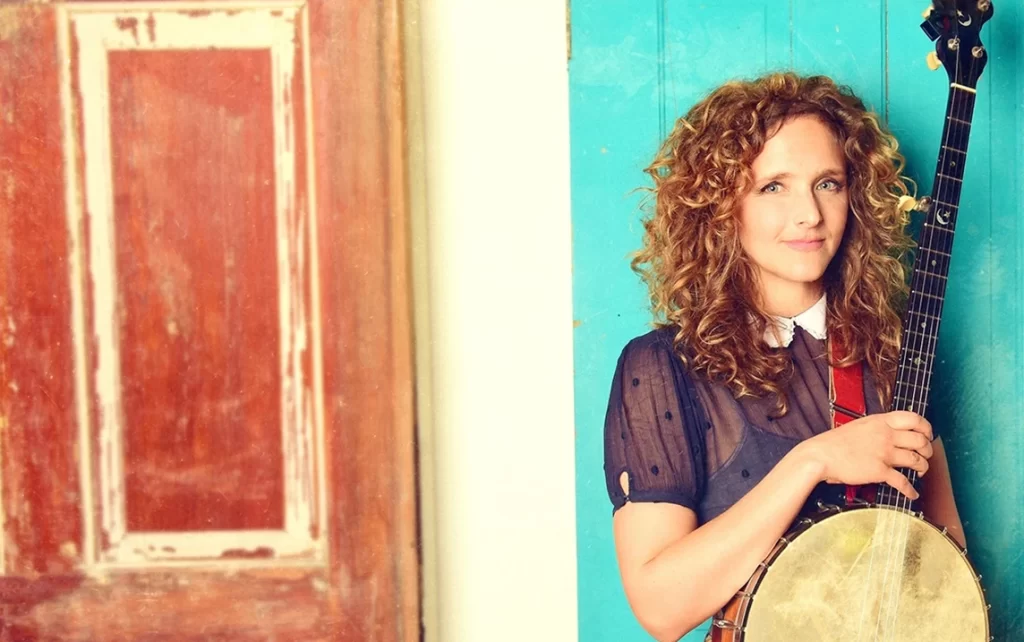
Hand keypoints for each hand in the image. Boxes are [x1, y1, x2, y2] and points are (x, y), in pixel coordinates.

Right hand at [798, 411, 933, 499]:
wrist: (820, 456)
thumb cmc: (835, 442)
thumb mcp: (859, 426)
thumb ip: (878, 428)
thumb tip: (892, 433)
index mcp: (880, 421)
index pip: (914, 419)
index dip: (926, 428)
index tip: (927, 435)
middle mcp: (885, 435)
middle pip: (920, 441)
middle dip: (927, 450)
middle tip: (925, 456)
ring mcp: (883, 453)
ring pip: (916, 460)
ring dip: (923, 468)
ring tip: (921, 471)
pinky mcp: (879, 471)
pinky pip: (902, 482)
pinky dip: (910, 490)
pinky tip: (912, 493)